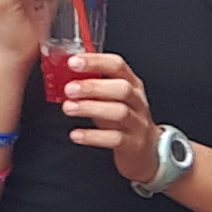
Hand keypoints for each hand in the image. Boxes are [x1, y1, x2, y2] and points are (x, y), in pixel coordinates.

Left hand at [60, 57, 151, 172]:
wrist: (145, 149)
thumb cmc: (123, 119)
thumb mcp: (112, 98)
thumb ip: (94, 85)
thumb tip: (65, 75)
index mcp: (132, 84)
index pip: (117, 66)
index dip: (96, 62)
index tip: (73, 62)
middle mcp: (137, 101)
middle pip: (122, 89)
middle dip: (93, 87)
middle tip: (70, 89)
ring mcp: (137, 123)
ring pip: (119, 112)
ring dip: (91, 108)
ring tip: (69, 108)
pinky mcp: (133, 144)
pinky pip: (114, 139)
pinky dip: (93, 136)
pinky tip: (77, 134)